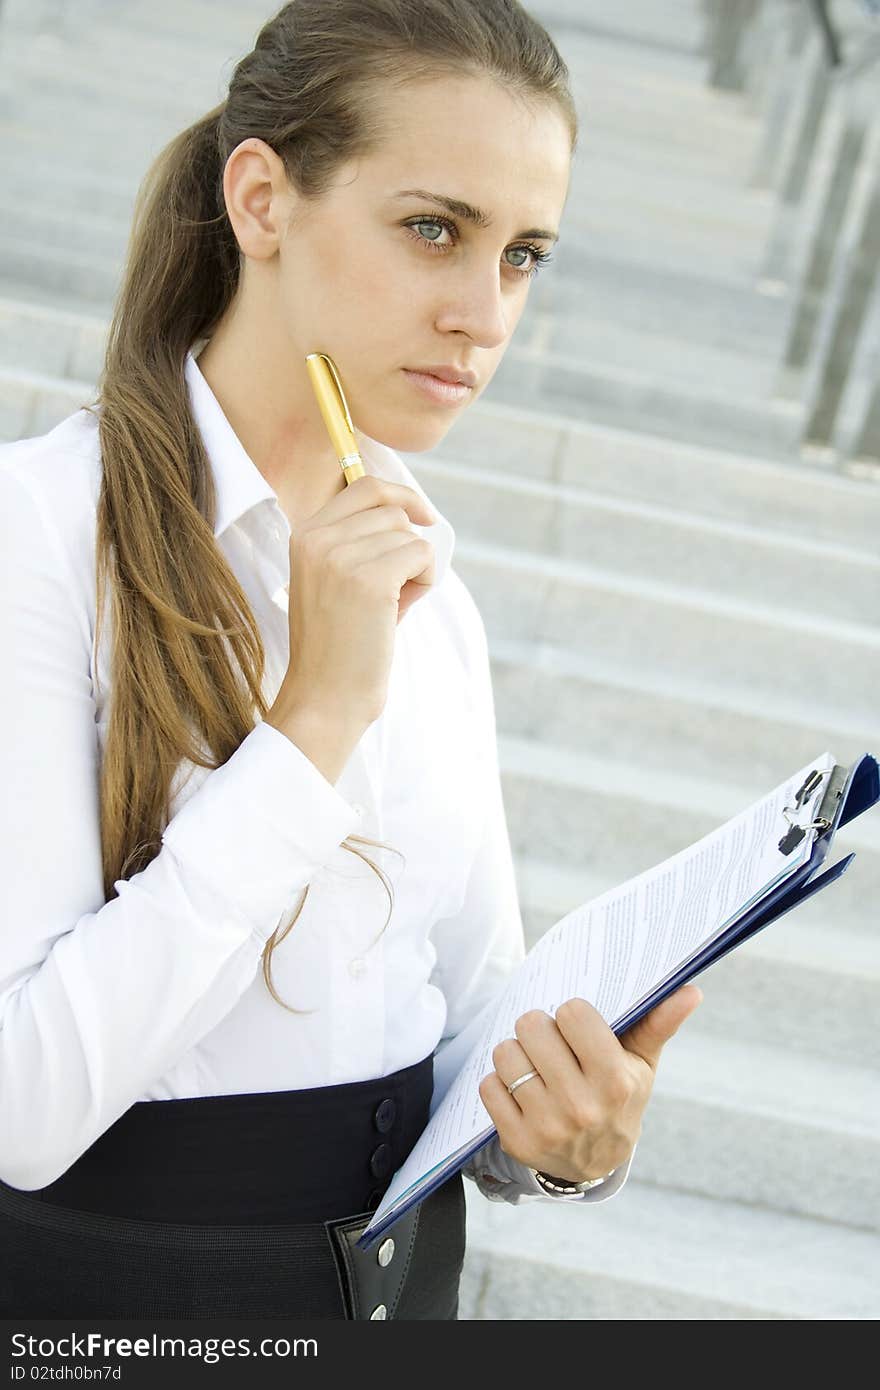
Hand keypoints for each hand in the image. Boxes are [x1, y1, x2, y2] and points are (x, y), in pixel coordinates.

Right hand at [278, 474, 437, 729]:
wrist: (325, 696)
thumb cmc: (340, 645)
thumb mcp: (336, 581)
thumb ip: (362, 543)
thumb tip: (417, 513)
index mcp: (305, 535)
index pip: (364, 486)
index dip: (402, 495)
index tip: (424, 517)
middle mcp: (317, 539)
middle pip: (392, 510)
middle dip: (408, 545)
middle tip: (399, 588)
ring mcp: (341, 557)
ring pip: (409, 534)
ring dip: (416, 568)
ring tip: (394, 605)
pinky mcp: (370, 580)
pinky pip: (422, 555)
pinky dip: (425, 581)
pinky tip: (403, 609)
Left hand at [478, 985, 702, 1182]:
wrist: (596, 1164)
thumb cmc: (619, 1098)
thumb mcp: (641, 1065)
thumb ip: (659, 1024)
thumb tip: (691, 990)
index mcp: (615, 1080)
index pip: (572, 1012)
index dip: (571, 1015)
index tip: (577, 1028)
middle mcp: (581, 1106)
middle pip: (532, 1026)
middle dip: (540, 1028)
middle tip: (551, 1044)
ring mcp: (547, 1126)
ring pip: (506, 1052)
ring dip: (517, 1053)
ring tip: (536, 1065)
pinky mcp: (517, 1141)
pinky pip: (488, 1085)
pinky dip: (499, 1081)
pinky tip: (521, 1090)